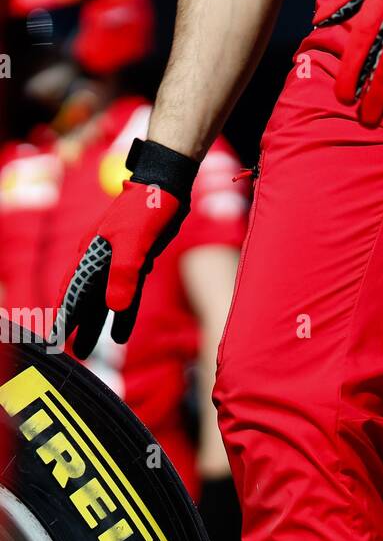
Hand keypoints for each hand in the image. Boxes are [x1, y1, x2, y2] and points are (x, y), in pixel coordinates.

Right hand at [56, 139, 196, 358]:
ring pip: (106, 299)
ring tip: (92, 349)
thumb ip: (124, 274)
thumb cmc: (146, 208)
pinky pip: (127, 293)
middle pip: (87, 300)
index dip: (66, 315)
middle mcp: (100, 260)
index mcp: (92, 255)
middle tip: (76, 353)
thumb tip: (114, 308)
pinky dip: (124, 312)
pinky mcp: (136, 262)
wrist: (165, 187)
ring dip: (100, 323)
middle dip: (81, 326)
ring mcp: (118, 262)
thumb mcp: (134, 241)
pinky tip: (121, 330)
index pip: (73, 291)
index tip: (58, 338)